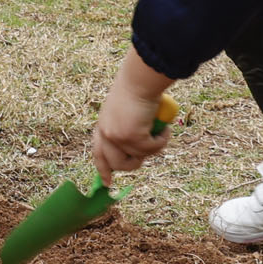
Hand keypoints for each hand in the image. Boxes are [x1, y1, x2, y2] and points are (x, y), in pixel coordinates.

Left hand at [87, 48, 175, 184]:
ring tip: (159, 131)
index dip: (103, 170)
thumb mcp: (124, 113)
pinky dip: (162, 139)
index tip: (107, 183)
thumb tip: (137, 151)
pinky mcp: (133, 137)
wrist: (140, 80)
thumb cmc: (136, 91)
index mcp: (102, 127)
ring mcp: (118, 137)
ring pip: (138, 159)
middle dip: (135, 163)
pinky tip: (164, 127)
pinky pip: (153, 149)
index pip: (98, 154)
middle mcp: (106, 134)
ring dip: (153, 148)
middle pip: (117, 165)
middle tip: (149, 148)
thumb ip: (125, 131)